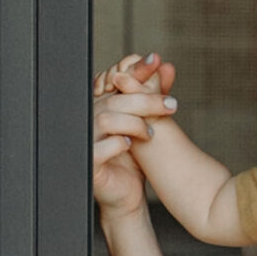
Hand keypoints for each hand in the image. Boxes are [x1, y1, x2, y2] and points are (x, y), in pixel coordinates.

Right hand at [93, 51, 177, 221]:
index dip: (134, 70)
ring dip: (134, 123)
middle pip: (115, 99)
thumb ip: (154, 94)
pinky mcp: (87, 163)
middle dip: (146, 99)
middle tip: (171, 104)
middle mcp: (90, 120)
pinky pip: (98, 147)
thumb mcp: (147, 121)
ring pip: (106, 119)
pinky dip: (117, 144)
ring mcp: (85, 141)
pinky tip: (129, 145)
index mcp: (102, 107)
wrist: (127, 193)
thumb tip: (167, 66)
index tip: (156, 62)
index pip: (114, 80)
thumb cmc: (134, 157)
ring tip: (150, 135)